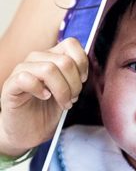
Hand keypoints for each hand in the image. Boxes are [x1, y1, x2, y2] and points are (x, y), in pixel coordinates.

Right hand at [0, 38, 87, 156]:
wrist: (28, 131)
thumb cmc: (50, 108)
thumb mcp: (69, 88)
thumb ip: (77, 73)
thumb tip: (85, 69)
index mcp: (52, 55)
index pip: (71, 44)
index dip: (82, 63)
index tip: (83, 80)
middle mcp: (37, 58)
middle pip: (64, 61)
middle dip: (75, 83)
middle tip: (73, 98)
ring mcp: (22, 69)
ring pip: (48, 69)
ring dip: (62, 90)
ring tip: (64, 102)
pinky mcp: (10, 84)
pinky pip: (26, 78)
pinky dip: (39, 89)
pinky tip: (44, 97)